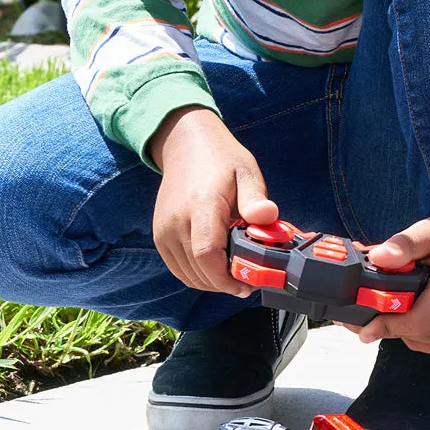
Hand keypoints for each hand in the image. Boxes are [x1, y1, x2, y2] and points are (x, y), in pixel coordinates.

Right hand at [148, 106, 276, 294]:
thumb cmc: (221, 160)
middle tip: (248, 280)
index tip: (248, 284)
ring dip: (212, 282)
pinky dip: (198, 275)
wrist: (185, 145)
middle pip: (199, 271)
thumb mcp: (246, 172)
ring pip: (188, 275)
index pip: (207, 254)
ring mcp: (164, 231)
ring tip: (234, 273)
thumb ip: (256, 199)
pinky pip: (179, 269)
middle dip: (225, 283)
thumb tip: (269, 216)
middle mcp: (176, 221)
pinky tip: (217, 267)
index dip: (227, 277)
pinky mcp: (160, 237)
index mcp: (201, 205)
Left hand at [347, 209, 429, 353]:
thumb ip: (404, 244)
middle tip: (367, 308)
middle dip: (388, 323)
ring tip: (397, 302)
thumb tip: (376, 256)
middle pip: (414, 333)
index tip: (361, 327)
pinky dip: (417, 333)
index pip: (415, 322)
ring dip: (403, 328)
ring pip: (420, 342)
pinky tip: (415, 310)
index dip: (386, 325)